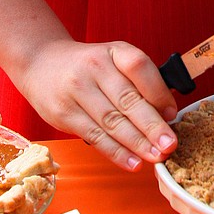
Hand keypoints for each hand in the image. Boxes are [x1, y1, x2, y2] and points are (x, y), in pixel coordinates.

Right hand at [19, 38, 177, 170]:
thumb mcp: (113, 59)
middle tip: (169, 145)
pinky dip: (116, 152)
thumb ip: (138, 80)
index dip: (158, 91)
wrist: (41, 63)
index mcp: (113, 51)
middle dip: (151, 126)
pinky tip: (132, 162)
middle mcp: (95, 67)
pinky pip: (95, 136)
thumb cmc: (88, 66)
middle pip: (127, 99)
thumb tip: (166, 113)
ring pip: (112, 121)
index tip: (172, 114)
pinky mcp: (64, 113)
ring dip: (136, 143)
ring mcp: (76, 90)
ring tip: (155, 157)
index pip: (139, 66)